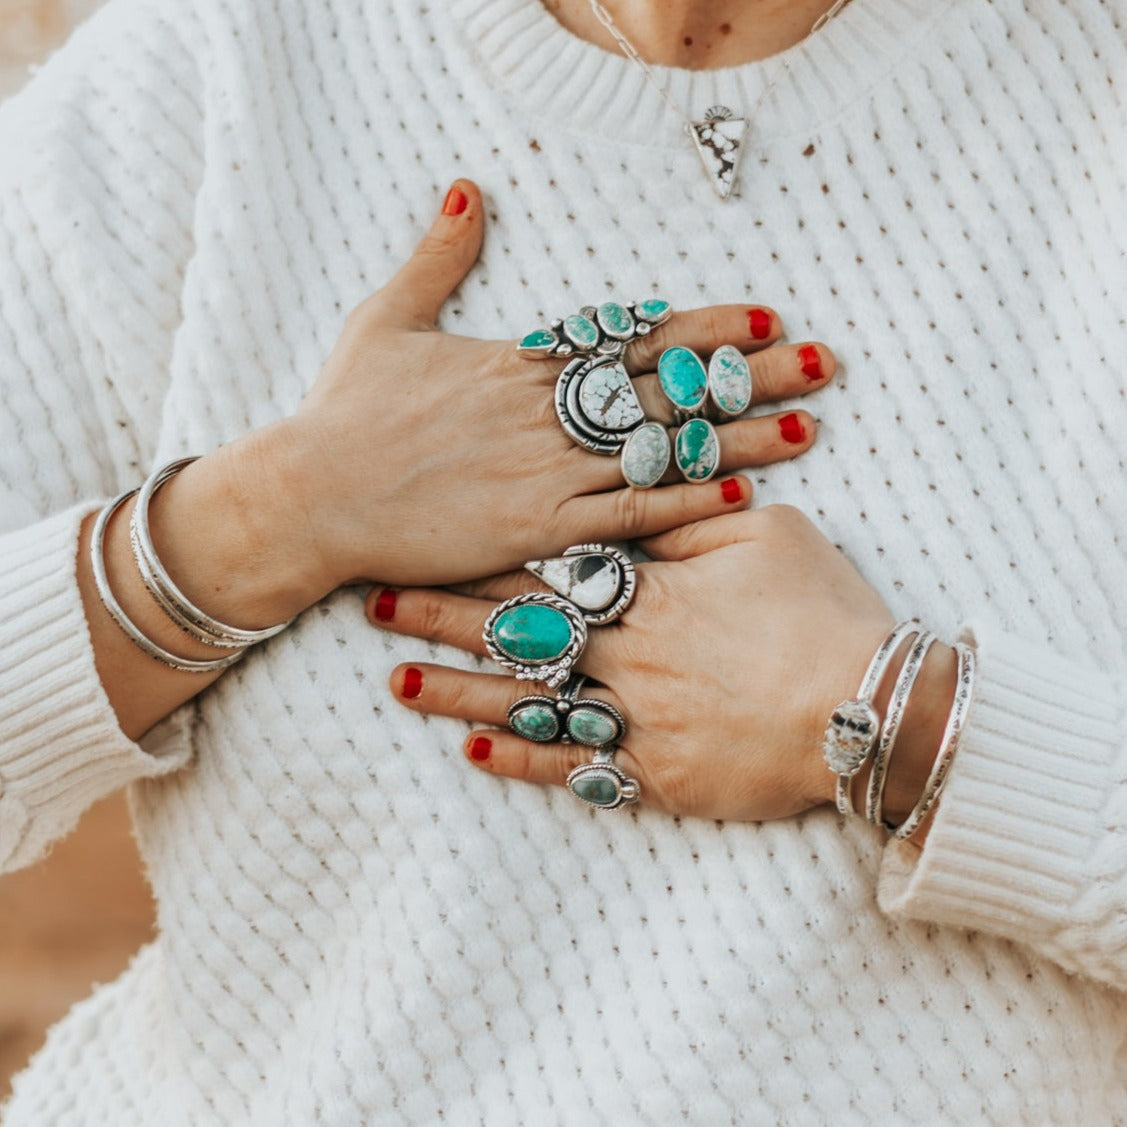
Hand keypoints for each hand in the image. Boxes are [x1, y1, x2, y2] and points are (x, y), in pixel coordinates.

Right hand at [230, 179, 835, 616]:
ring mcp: (547, 470)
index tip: (765, 318)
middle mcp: (547, 411)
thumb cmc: (346, 412)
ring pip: (662, 448)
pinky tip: (739, 493)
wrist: (312, 496)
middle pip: (669, 387)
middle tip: (824, 363)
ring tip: (807, 426)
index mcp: (520, 361)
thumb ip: (436, 257)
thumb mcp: (385, 319)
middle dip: (752, 374)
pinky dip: (684, 501)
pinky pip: (626, 513)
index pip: (633, 337)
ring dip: (739, 438)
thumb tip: (463, 190)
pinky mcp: (536, 526)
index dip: (705, 328)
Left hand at [367, 506, 900, 821]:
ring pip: (529, 700)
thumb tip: (647, 497)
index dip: (480, 554)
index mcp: (651, 588)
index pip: (548, 565)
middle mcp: (627, 649)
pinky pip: (576, 768)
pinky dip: (523, 760)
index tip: (424, 541)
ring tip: (398, 682)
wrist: (869, 707)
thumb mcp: (770, 534)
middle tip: (375, 601)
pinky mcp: (654, 770)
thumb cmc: (824, 613)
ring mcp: (635, 713)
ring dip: (460, 692)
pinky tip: (472, 752)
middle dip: (442, 615)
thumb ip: (697, 515)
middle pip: (518, 628)